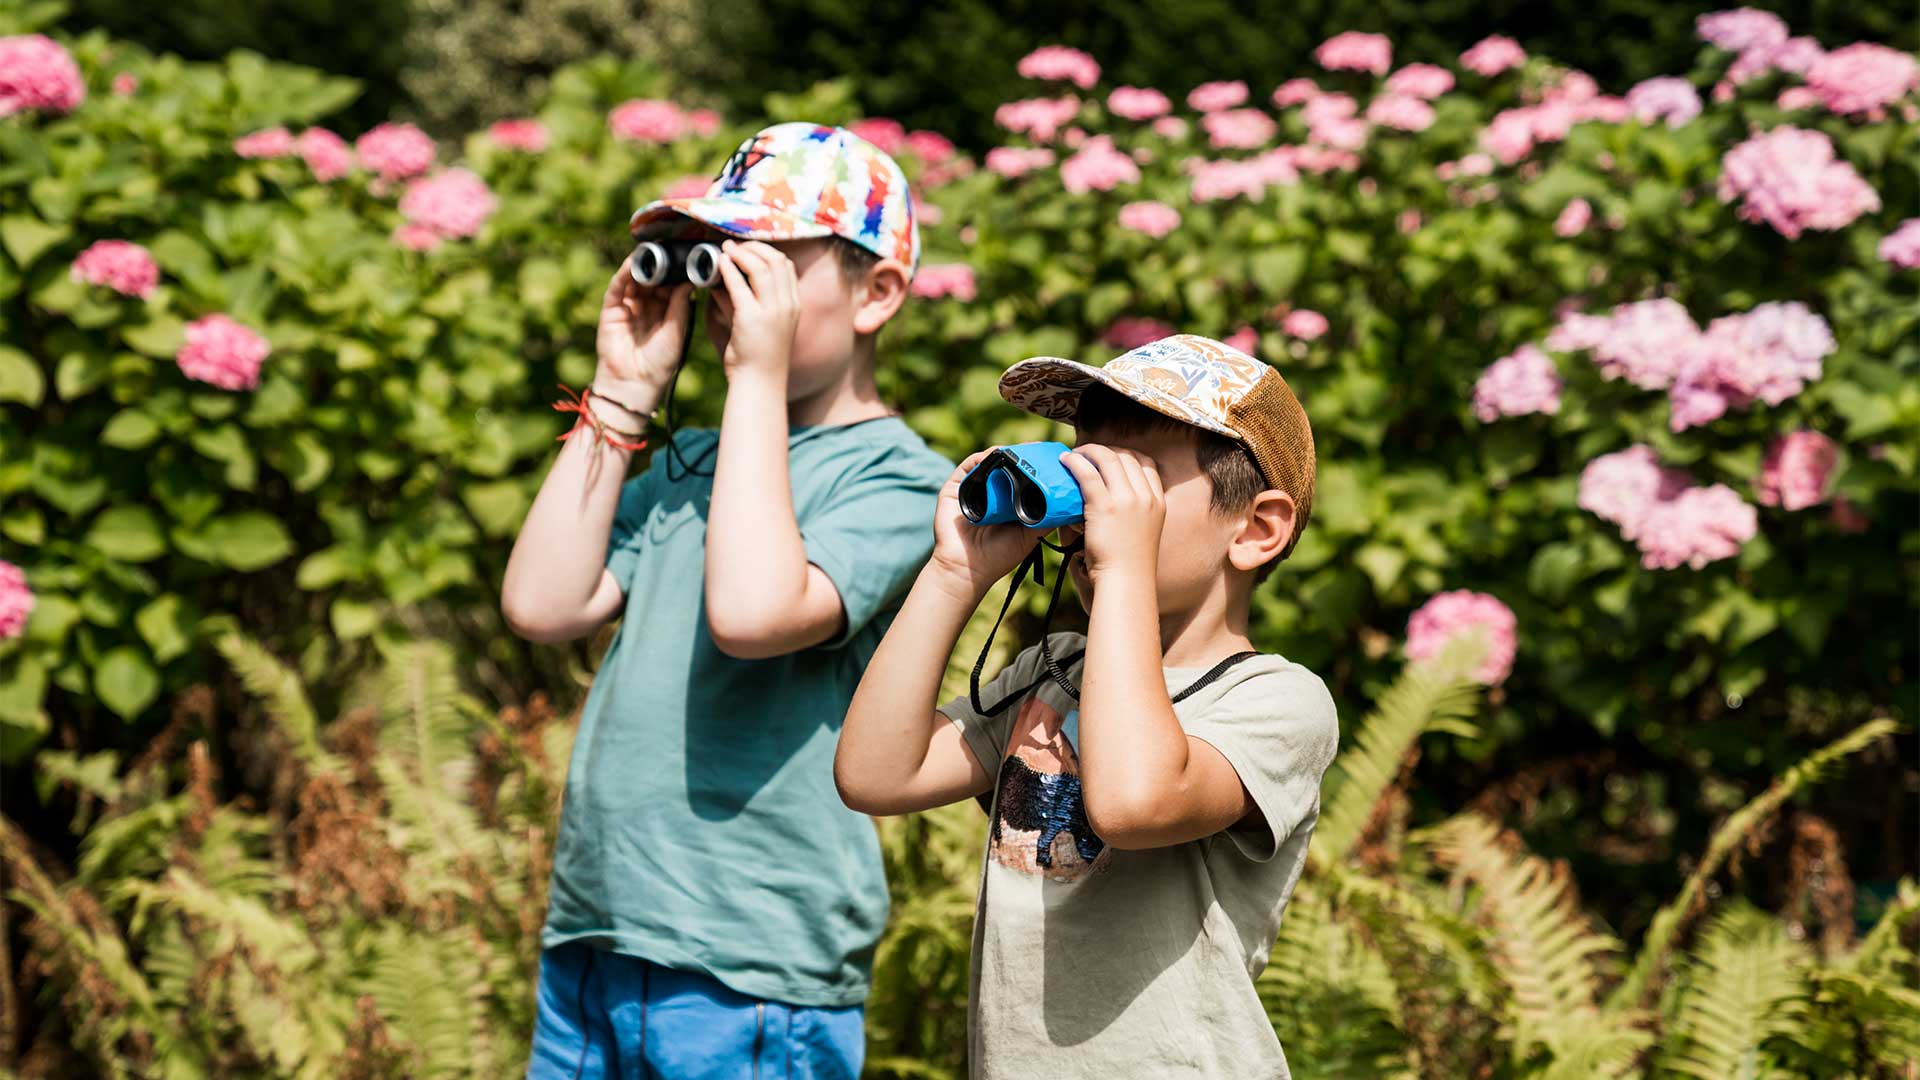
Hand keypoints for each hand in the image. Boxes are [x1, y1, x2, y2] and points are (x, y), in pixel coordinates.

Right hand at [594, 255, 692, 411]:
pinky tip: (632, 263)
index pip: (671, 285)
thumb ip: (680, 304)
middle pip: (653, 279)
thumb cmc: (660, 363)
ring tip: (651, 250)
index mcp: (666, 312)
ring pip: (635, 280)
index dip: (677, 271)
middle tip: (669, 246)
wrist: (635, 383)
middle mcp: (647, 307)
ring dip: (642, 265)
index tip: (688, 255)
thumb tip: (690, 279)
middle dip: (660, 264)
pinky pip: (617, 287)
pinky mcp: (612, 310)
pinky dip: (624, 274)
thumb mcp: (676, 330)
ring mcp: (629, 307)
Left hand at [712, 240, 798, 378]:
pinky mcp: (751, 318)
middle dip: (754, 247)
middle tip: (735, 245)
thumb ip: (753, 301)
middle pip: (776, 261)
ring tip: (725, 248)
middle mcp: (787, 305)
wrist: (760, 382)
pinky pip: (738, 284)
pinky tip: (719, 262)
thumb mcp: (766, 324)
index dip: (767, 251)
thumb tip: (728, 280)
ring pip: (760, 267)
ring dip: (740, 253)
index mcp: (794, 305)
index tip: (749, 248)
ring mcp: (772, 311)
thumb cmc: (759, 356)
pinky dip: (728, 268)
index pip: (786, 266)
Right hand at [928, 450, 1044, 599]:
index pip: (1021, 476)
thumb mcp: (1030, 535)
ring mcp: (972, 488)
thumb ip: (1047, 518)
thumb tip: (1068, 501)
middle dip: (1022, 455)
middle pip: (1006, 465)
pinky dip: (983, 457)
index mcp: (1007, 502)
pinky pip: (969, 466)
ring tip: (1020, 449)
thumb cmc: (998, 556)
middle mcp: (989, 492)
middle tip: (1038, 448)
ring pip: (989, 462)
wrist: (968, 569)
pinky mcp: (955, 487)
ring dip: (1005, 453)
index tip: (1051, 458)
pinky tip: (996, 455)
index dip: (1035, 466)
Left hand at [1059, 445, 1164, 582]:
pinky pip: (1088, 473)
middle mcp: (1145, 496)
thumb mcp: (1145, 532)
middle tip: (1087, 453)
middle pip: (1126, 456)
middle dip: (1105, 450)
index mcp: (1158, 501)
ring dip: (1088, 451)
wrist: (1126, 581)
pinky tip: (1066, 461)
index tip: (1110, 457)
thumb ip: (1136, 513)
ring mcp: (1127, 500)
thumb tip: (1115, 501)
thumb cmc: (1130, 565)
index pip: (1146, 463)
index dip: (1126, 454)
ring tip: (1074, 455)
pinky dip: (1075, 462)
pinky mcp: (1104, 506)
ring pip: (1107, 459)